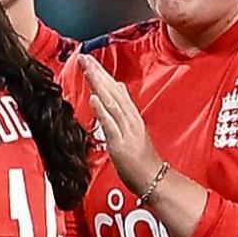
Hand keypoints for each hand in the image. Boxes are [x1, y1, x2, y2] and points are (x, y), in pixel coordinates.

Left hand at [78, 56, 160, 192]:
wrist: (153, 178)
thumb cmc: (141, 158)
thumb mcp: (133, 128)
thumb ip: (124, 109)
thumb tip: (118, 88)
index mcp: (131, 115)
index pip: (115, 90)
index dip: (102, 74)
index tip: (89, 61)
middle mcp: (130, 119)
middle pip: (113, 91)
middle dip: (98, 73)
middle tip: (84, 58)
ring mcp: (126, 130)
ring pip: (112, 102)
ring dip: (99, 85)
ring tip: (88, 69)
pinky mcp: (121, 143)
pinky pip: (111, 125)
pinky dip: (103, 110)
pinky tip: (94, 98)